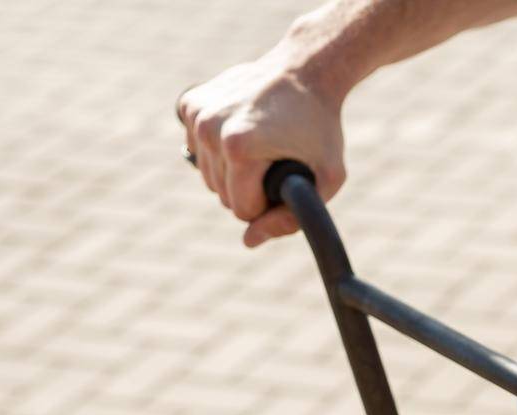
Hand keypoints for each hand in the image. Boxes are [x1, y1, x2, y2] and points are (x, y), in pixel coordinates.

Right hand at [177, 51, 346, 247]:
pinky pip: (197, 150)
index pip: (242, 210)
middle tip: (277, 162)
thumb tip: (248, 242)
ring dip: (234, 172)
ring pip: (208, 176)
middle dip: (251, 190)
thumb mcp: (327, 178)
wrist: (305, 70)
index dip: (269, 205)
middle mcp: (210, 128)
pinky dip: (218, 149)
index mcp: (240, 148)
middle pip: (223, 195)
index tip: (286, 182)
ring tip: (262, 147)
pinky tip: (243, 131)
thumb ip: (290, 219)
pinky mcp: (189, 104)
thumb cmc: (320, 127)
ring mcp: (196, 114)